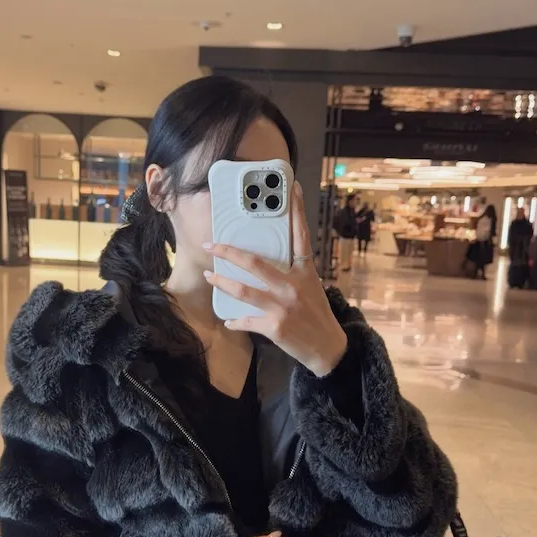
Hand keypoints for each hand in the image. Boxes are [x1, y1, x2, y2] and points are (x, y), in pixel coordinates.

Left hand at [203, 183, 347, 376]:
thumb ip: (292, 273)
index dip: (297, 211)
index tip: (292, 188)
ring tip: (209, 275)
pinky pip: (246, 320)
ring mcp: (283, 306)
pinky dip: (235, 320)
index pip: (301, 237)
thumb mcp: (311, 287)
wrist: (328, 347)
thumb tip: (267, 262)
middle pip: (255, 263)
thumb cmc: (317, 314)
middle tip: (211, 243)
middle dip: (229, 251)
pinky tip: (228, 320)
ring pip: (243, 290)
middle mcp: (293, 286)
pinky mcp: (275, 326)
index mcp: (305, 272)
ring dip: (222, 282)